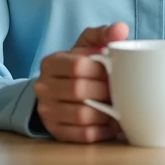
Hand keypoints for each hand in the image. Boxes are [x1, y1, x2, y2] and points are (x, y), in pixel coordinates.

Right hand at [34, 21, 128, 142]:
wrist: (59, 89)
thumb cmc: (80, 65)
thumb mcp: (87, 45)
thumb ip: (103, 34)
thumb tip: (121, 29)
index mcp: (51, 62)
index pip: (77, 65)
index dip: (101, 70)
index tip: (114, 71)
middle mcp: (43, 87)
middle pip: (78, 91)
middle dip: (105, 92)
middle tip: (121, 91)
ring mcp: (47, 111)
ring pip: (81, 115)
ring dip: (105, 113)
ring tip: (118, 108)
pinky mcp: (56, 131)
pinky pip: (82, 135)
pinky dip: (102, 130)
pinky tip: (111, 124)